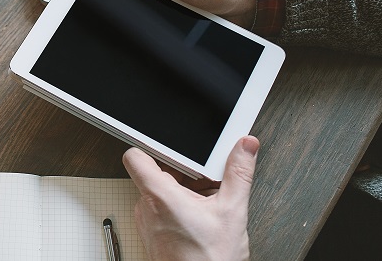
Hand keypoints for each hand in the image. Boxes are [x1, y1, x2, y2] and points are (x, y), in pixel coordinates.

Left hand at [123, 136, 259, 260]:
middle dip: (181, 173)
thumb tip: (245, 147)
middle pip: (154, 173)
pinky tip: (200, 217)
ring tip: (206, 201)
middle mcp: (147, 208)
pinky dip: (178, 208)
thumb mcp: (232, 211)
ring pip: (159, 192)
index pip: (135, 156)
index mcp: (160, 196)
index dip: (148, 146)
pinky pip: (160, 210)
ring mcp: (147, 223)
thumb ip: (239, 173)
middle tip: (204, 179)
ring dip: (181, 191)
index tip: (167, 146)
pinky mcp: (151, 236)